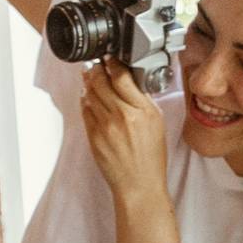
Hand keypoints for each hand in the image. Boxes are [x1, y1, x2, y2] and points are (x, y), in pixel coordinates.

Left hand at [81, 52, 169, 207]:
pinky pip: (85, 111)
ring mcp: (106, 126)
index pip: (122, 77)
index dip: (113, 63)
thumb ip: (143, 101)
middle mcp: (123, 116)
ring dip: (89, 82)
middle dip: (97, 69)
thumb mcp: (157, 123)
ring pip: (91, 94)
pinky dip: (85, 100)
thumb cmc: (151, 157)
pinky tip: (88, 96)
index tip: (110, 58)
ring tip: (90, 76)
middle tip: (97, 64)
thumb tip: (129, 81)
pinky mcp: (94, 136)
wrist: (139, 184)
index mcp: (143, 111)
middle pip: (102, 82)